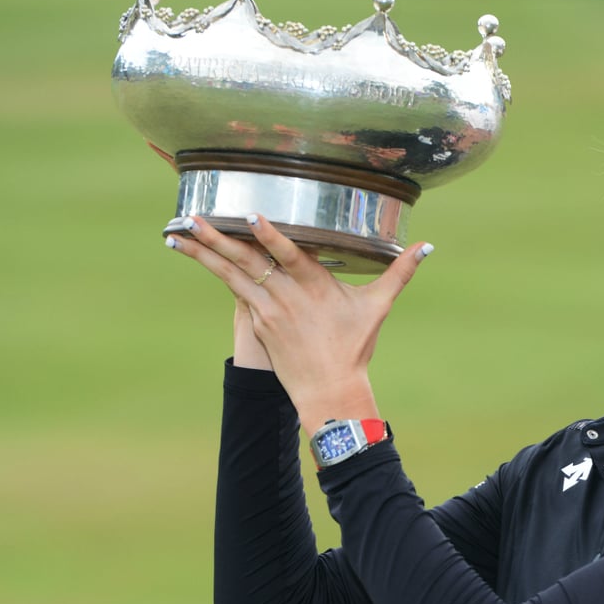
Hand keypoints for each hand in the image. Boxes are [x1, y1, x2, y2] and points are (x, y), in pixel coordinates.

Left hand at [166, 215, 431, 433]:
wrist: (329, 388)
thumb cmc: (355, 345)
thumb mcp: (378, 305)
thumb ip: (400, 271)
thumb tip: (428, 246)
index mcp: (315, 286)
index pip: (289, 255)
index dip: (269, 236)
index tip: (249, 216)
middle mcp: (287, 295)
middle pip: (247, 261)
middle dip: (216, 238)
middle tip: (190, 217)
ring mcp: (268, 310)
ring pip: (230, 274)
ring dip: (202, 253)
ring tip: (176, 234)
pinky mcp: (258, 322)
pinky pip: (232, 289)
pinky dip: (213, 270)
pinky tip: (194, 254)